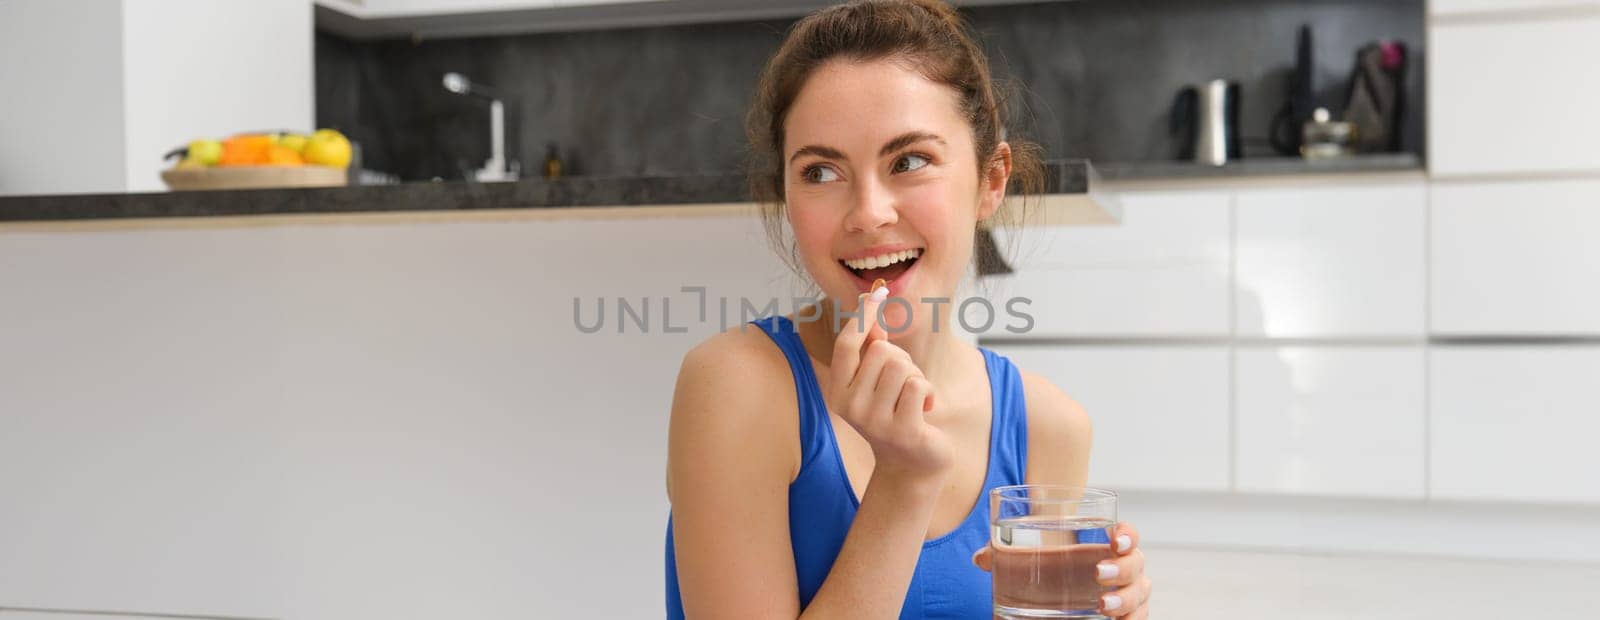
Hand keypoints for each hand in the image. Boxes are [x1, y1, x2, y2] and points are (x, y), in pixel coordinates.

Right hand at [827, 287, 951, 481]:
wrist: (911, 464)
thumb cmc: (895, 414)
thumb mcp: (877, 382)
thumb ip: (872, 348)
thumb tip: (872, 303)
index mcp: (839, 392)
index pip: (847, 345)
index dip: (863, 316)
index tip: (878, 292)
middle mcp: (850, 407)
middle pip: (882, 351)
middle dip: (902, 359)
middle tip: (904, 384)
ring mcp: (875, 421)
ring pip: (902, 366)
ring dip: (916, 376)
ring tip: (913, 399)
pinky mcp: (902, 431)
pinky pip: (919, 386)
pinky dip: (928, 393)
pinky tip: (925, 411)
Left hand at [971, 521, 1150, 617]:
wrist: (1057, 594)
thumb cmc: (1050, 569)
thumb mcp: (1028, 559)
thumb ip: (1006, 554)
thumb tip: (981, 558)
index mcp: (1104, 547)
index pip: (1127, 535)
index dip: (1127, 534)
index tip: (1114, 537)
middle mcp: (1122, 569)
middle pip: (1137, 565)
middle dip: (1123, 569)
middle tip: (1100, 574)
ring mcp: (1127, 594)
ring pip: (1141, 594)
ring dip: (1126, 599)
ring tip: (1103, 605)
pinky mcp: (1124, 616)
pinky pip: (1138, 619)